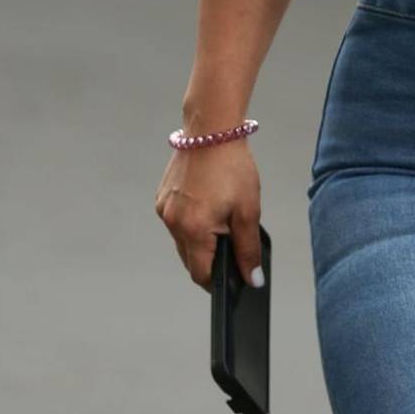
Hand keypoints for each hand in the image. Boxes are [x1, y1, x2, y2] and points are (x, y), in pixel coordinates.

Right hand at [154, 140, 262, 291]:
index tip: (231, 282)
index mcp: (193, 229)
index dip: (216, 283)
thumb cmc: (232, 166)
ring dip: (200, 239)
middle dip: (210, 259)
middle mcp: (173, 222)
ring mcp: (164, 208)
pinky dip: (191, 222)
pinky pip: (176, 221)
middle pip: (190, 259)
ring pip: (182, 240)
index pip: (201, 274)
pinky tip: (208, 205)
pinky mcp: (162, 197)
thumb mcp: (249, 210)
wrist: (212, 130)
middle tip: (232, 245)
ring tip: (222, 217)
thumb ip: (248, 248)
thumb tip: (252, 278)